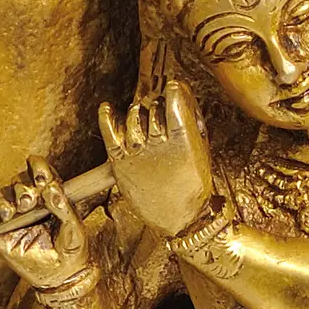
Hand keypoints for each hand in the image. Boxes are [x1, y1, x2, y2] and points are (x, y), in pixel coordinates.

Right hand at [0, 155, 90, 288]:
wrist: (59, 275)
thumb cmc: (72, 250)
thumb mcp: (74, 228)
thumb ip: (63, 207)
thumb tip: (51, 187)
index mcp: (51, 194)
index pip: (41, 170)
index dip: (38, 168)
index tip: (41, 179)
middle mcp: (31, 200)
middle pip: (19, 180)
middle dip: (22, 189)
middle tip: (28, 204)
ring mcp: (13, 212)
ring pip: (1, 193)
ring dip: (4, 200)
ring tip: (12, 213)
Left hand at [99, 78, 212, 235]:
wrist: (180, 220)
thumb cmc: (193, 188)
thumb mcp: (201, 154)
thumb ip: (191, 127)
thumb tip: (180, 103)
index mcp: (182, 140)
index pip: (173, 101)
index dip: (174, 90)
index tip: (174, 88)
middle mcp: (158, 143)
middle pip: (153, 107)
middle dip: (158, 106)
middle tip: (161, 113)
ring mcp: (137, 151)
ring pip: (134, 115)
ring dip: (139, 113)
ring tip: (145, 121)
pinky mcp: (119, 160)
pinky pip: (109, 129)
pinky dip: (106, 116)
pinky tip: (108, 109)